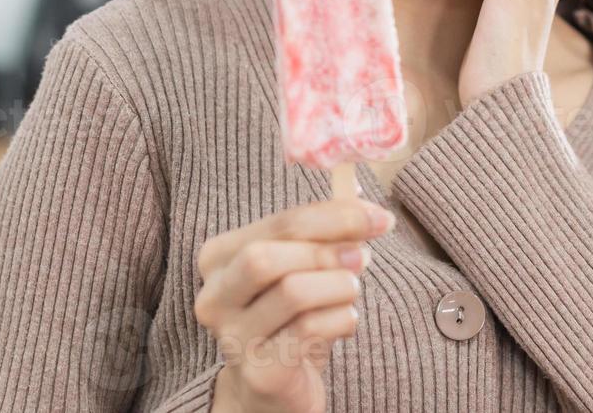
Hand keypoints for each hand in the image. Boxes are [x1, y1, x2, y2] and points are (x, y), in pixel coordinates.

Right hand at [197, 198, 395, 412]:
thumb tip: (363, 202)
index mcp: (219, 257)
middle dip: (326, 252)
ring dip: (338, 286)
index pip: (280, 222)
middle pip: (266, 257)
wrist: (272, 388)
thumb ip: (323, 234)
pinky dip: (342, 318)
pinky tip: (345, 321)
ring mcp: (233, 338)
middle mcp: (215, 297)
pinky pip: (310, 330)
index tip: (378, 217)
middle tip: (363, 257)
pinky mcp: (259, 372)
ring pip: (292, 293)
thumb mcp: (300, 268)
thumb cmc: (289, 317)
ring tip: (350, 291)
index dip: (335, 216)